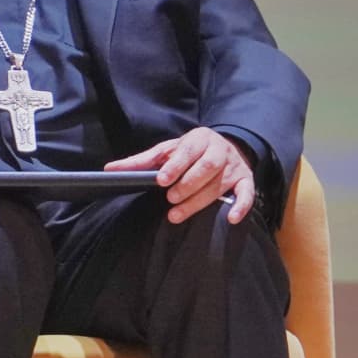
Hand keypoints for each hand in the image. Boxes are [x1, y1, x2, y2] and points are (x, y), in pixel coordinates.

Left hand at [104, 127, 253, 224]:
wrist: (225, 146)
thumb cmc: (189, 152)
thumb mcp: (167, 151)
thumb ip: (141, 161)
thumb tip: (109, 169)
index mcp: (198, 138)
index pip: (187, 150)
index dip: (176, 165)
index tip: (161, 180)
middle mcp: (219, 150)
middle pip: (206, 166)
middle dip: (188, 184)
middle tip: (170, 198)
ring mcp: (234, 166)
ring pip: (220, 183)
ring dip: (200, 200)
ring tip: (178, 214)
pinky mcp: (246, 181)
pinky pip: (247, 193)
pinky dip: (241, 206)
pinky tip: (230, 219)